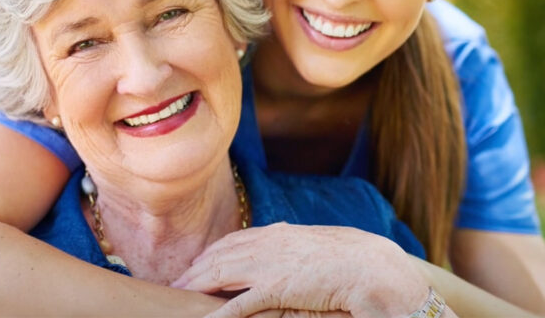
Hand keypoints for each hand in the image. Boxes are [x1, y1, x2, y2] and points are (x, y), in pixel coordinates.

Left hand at [172, 223, 428, 317]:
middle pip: (220, 256)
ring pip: (222, 274)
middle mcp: (269, 245)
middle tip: (175, 282)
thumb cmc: (348, 257)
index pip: (233, 241)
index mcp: (278, 234)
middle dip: (195, 270)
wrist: (369, 265)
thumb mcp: (314, 244)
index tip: (195, 264)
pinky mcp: (277, 290)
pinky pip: (241, 303)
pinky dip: (220, 312)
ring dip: (197, 286)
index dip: (211, 253)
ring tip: (178, 296)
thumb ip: (292, 244)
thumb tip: (283, 237)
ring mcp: (271, 267)